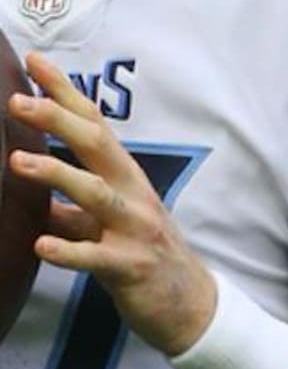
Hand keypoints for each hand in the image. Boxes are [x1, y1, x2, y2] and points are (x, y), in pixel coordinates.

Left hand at [6, 51, 215, 355]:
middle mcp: (133, 194)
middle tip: (19, 102)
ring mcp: (134, 229)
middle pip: (96, 147)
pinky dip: (69, 250)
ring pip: (95, 195)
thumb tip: (32, 194)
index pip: (93, 126)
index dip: (66, 95)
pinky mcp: (132, 266)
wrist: (190, 305)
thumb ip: (73, 208)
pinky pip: (96, 257)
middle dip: (58, 121)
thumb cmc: (143, 258)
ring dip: (56, 176)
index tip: (37, 63)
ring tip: (16, 163)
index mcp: (125, 178)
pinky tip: (40, 245)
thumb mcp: (108, 225)